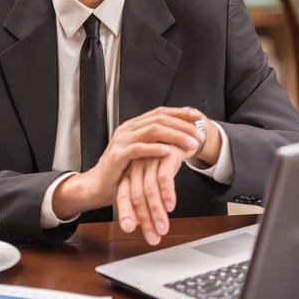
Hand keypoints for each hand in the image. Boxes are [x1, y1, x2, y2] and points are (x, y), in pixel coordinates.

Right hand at [52, 107, 205, 219]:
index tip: (199, 117)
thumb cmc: (122, 171)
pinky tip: (167, 151)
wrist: (98, 185)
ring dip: (174, 136)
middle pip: (159, 119)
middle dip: (182, 126)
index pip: (161, 112)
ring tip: (190, 143)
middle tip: (199, 135)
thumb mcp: (142, 153)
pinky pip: (138, 148)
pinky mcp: (117, 156)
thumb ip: (157, 142)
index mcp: (135, 125)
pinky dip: (154, 149)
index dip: (181, 113)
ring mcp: (122, 141)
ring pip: (151, 131)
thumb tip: (183, 136)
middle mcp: (128, 129)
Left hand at [116, 113, 221, 245]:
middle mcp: (137, 164)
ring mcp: (150, 158)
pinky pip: (163, 176)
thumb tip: (142, 220)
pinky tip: (171, 205)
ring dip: (157, 212)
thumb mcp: (154, 175)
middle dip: (145, 220)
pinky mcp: (165, 153)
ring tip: (163, 228)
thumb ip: (147, 195)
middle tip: (153, 237)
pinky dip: (167, 193)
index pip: (123, 194)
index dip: (126, 213)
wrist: (185, 132)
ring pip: (150, 190)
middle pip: (136, 196)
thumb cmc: (168, 155)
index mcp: (131, 169)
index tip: (129, 230)